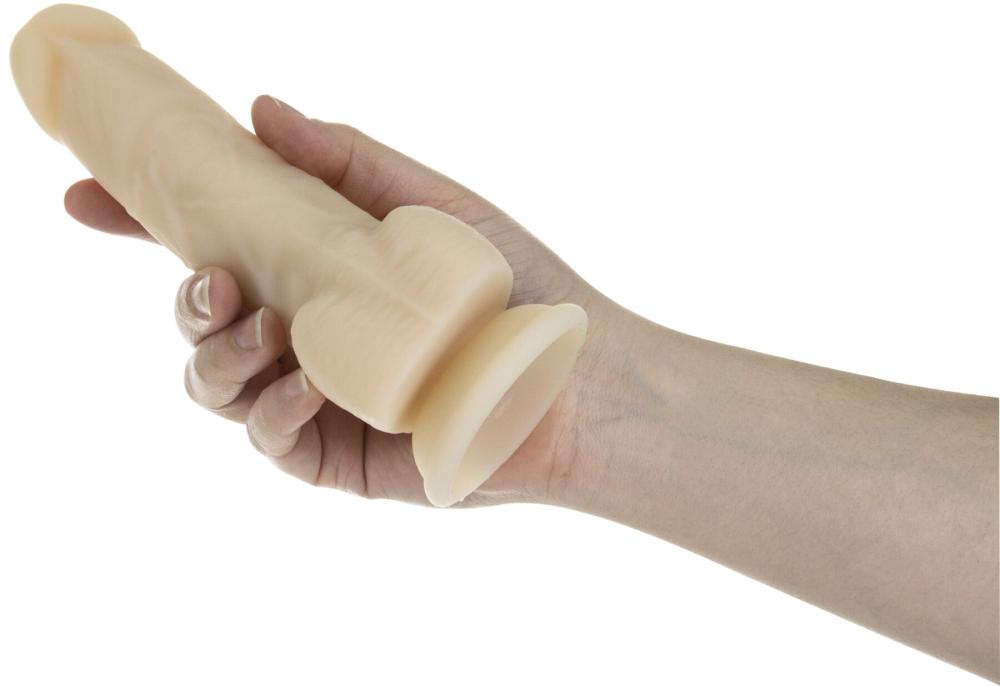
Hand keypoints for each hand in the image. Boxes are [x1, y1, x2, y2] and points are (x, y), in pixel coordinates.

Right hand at [63, 95, 631, 506]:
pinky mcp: (330, 452)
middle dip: (184, 299)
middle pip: (200, 319)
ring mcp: (310, 396)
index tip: (88, 197)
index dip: (146, 225)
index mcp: (317, 272)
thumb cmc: (511, 288)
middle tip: (212, 284)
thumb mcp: (429, 208)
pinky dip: (270, 405)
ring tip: (266, 330)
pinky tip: (306, 383)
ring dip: (219, 354)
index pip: (215, 246)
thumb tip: (263, 109)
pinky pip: (266, 434)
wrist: (571, 376)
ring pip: (213, 381)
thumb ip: (347, 163)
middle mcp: (303, 333)